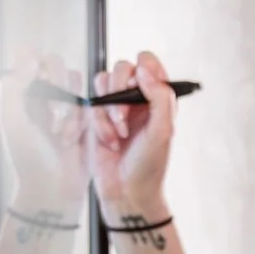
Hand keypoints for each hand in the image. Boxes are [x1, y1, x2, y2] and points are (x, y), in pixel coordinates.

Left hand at [0, 52, 86, 215]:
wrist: (54, 188)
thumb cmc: (29, 159)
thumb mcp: (12, 121)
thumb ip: (14, 86)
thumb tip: (30, 58)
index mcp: (20, 92)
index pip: (28, 57)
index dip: (36, 63)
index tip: (38, 81)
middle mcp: (41, 94)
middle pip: (55, 63)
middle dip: (58, 89)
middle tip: (53, 116)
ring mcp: (63, 104)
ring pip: (75, 83)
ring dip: (69, 109)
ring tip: (62, 134)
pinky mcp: (83, 117)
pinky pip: (89, 103)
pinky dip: (82, 122)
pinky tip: (72, 141)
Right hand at [89, 49, 176, 220]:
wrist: (126, 190)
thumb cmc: (149, 165)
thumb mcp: (162, 132)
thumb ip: (160, 98)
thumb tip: (145, 71)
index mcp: (159, 97)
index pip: (149, 63)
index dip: (143, 69)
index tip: (141, 87)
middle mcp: (138, 97)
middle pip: (122, 67)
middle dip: (119, 93)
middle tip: (124, 120)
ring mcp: (116, 105)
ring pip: (103, 83)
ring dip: (108, 110)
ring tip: (119, 134)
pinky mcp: (97, 116)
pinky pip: (92, 103)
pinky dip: (98, 123)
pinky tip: (109, 142)